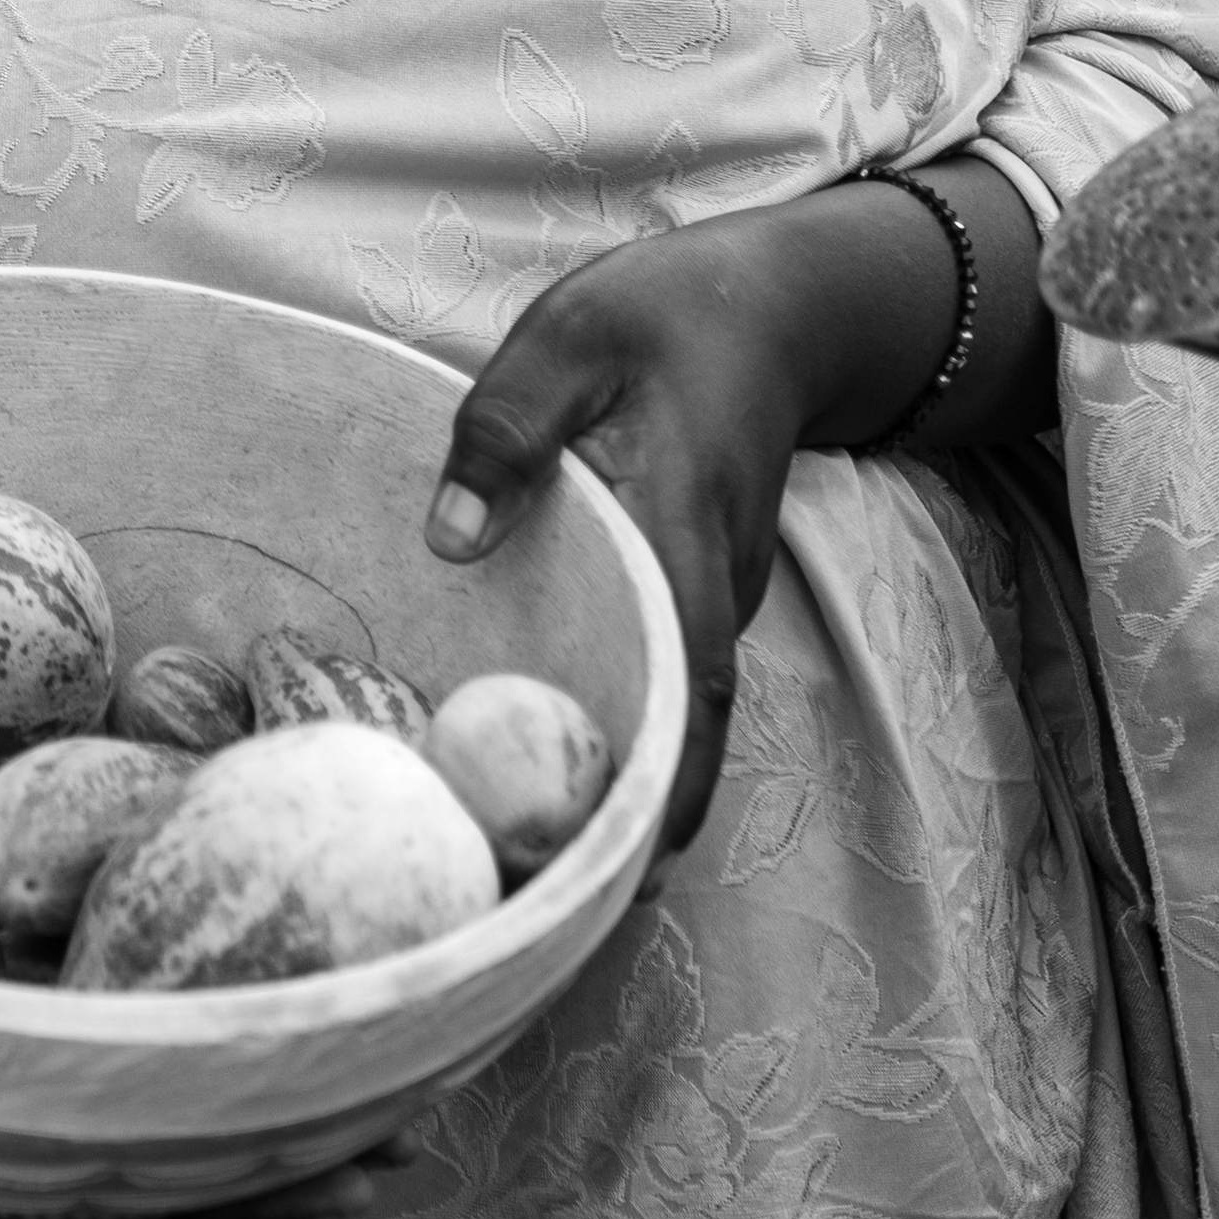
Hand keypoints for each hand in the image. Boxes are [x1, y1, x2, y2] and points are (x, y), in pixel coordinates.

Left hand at [433, 298, 776, 858]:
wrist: (769, 307)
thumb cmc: (659, 319)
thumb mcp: (567, 342)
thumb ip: (506, 430)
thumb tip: (448, 539)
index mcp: (681, 534)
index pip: (690, 685)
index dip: (666, 784)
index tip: (632, 871)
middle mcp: (711, 585)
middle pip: (687, 729)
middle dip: (635, 824)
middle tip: (554, 910)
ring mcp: (711, 594)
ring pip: (679, 711)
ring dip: (625, 785)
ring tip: (542, 868)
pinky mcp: (693, 590)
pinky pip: (666, 678)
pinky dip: (624, 732)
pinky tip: (553, 772)